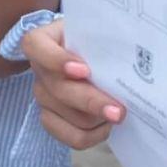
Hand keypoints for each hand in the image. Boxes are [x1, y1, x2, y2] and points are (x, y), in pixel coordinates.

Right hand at [23, 20, 122, 148]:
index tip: (84, 70)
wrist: (93, 55)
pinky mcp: (51, 118)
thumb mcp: (96, 31)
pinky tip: (106, 126)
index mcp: (42, 41)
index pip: (35, 47)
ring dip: (96, 118)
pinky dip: (91, 135)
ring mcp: (43, 96)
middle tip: (118, 110)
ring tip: (118, 113)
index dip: (56, 60)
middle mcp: (39, 70)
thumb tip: (131, 56)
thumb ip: (104, 38)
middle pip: (58, 90)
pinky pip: (69, 135)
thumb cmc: (94, 39)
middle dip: (91, 102)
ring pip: (68, 115)